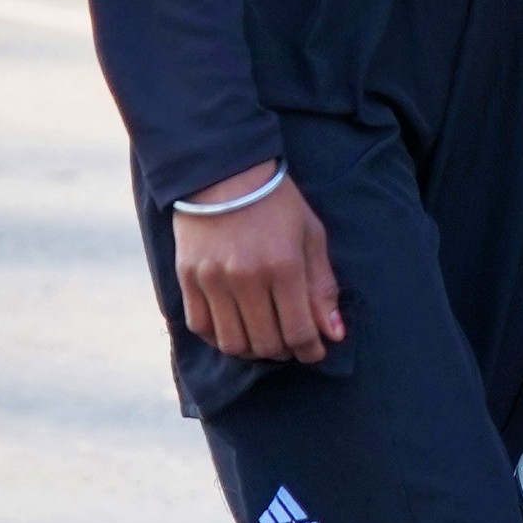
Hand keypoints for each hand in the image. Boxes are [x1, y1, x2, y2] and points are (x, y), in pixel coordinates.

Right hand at [175, 164, 343, 364]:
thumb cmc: (276, 202)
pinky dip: (218, 337)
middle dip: (284, 352)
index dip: (310, 350)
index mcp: (283, 265)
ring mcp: (213, 279)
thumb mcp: (310, 235)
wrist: (223, 171)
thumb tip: (334, 334)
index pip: (298, 331)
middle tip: (290, 344)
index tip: (315, 351)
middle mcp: (246, 277)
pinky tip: (233, 328)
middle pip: (266, 343)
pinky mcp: (187, 277)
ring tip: (262, 338)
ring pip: (232, 342)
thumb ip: (322, 286)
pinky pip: (200, 326)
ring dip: (252, 350)